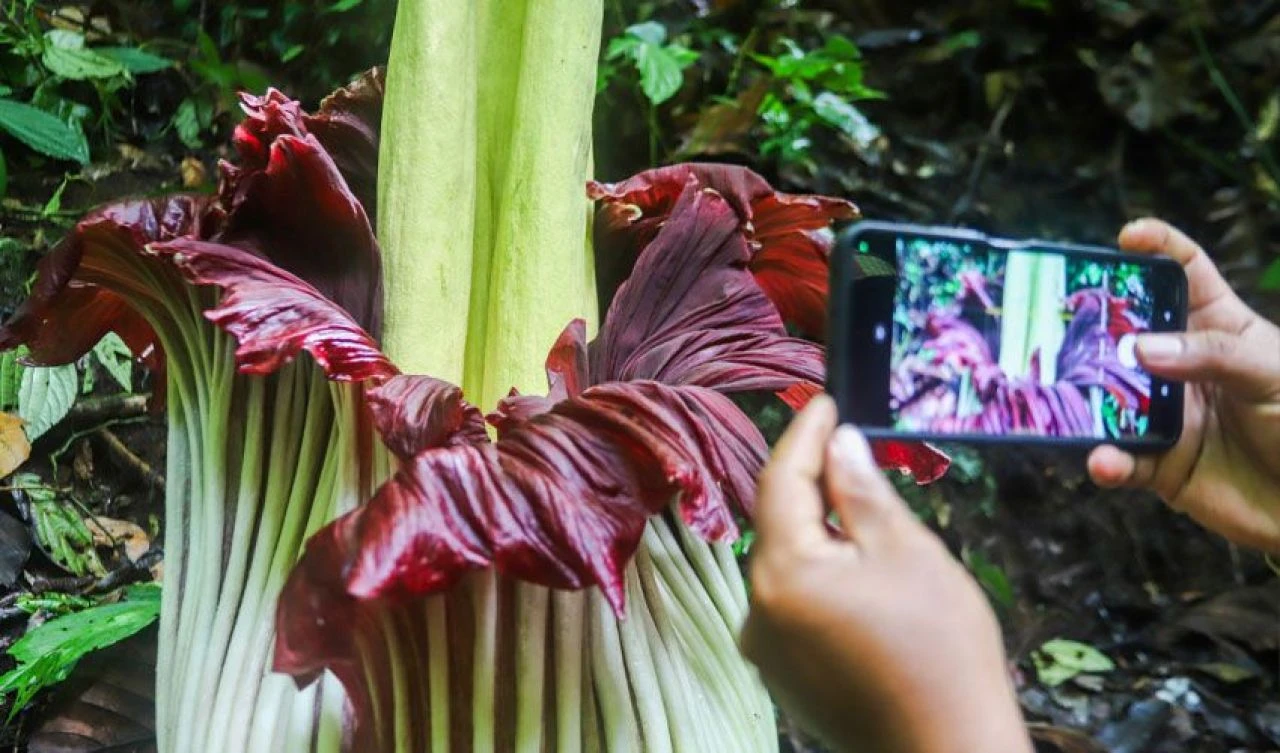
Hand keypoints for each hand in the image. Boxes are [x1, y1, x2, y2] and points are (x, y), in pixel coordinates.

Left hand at [740, 396, 1031, 752]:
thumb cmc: (940, 654)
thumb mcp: (908, 552)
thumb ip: (862, 492)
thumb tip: (839, 444)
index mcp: (783, 574)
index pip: (781, 481)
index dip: (803, 436)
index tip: (824, 401)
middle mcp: (758, 611)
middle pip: (780, 526)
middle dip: (815, 487)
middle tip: (853, 450)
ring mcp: (767, 649)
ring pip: (789, 566)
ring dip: (821, 537)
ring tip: (871, 522)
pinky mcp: (784, 676)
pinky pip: (795, 606)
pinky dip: (821, 581)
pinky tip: (862, 580)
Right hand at [1088, 219, 1279, 552]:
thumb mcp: (1273, 372)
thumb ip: (1213, 355)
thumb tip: (1142, 348)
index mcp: (1218, 328)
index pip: (1186, 273)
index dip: (1157, 247)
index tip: (1128, 237)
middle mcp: (1182, 366)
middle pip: (1128, 333)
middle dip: (1093, 325)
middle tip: (1064, 324)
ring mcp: (1165, 414)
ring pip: (1109, 398)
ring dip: (1086, 399)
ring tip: (1067, 397)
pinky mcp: (1157, 464)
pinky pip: (1120, 460)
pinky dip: (1106, 462)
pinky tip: (1104, 460)